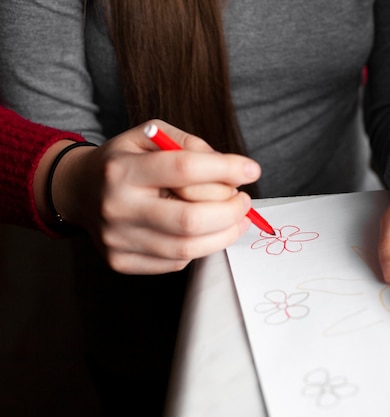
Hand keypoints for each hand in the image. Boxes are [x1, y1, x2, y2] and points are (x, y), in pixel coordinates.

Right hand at [50, 120, 261, 274]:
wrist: (80, 190)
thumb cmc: (126, 160)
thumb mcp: (150, 135)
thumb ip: (190, 145)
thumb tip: (232, 172)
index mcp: (122, 169)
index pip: (184, 169)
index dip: (226, 169)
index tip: (252, 170)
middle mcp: (116, 207)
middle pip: (190, 219)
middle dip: (230, 210)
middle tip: (244, 200)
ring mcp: (117, 240)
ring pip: (187, 248)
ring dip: (224, 234)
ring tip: (236, 218)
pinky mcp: (121, 262)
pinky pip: (176, 263)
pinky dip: (200, 247)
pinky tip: (205, 232)